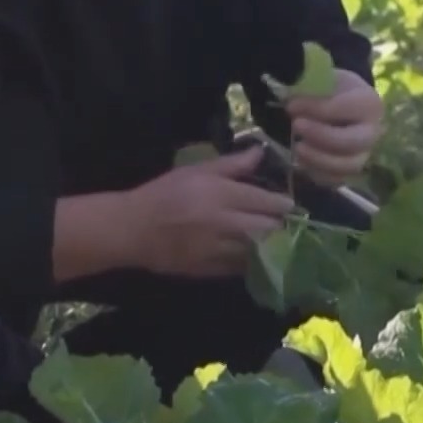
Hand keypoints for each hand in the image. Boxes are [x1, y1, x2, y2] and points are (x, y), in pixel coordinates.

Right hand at [120, 147, 297, 278]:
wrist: (133, 229)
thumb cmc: (164, 194)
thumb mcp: (195, 171)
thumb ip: (231, 164)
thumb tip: (260, 152)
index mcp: (219, 194)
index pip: (264, 201)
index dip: (282, 204)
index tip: (289, 205)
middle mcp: (223, 222)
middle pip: (268, 228)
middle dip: (280, 226)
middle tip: (284, 223)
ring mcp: (218, 249)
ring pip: (259, 251)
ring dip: (269, 245)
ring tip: (274, 240)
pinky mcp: (211, 270)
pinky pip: (242, 268)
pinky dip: (251, 261)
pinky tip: (253, 254)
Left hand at [284, 68, 384, 186]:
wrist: (339, 102)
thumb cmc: (330, 89)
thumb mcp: (322, 79)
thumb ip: (310, 87)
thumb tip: (291, 98)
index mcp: (369, 103)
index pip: (346, 108)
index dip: (317, 108)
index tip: (291, 105)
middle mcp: (373, 131)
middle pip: (351, 142)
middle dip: (320, 136)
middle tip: (295, 125)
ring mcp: (364, 153)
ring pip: (346, 166)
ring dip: (317, 158)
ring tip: (296, 147)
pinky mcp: (350, 170)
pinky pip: (336, 180)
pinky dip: (316, 172)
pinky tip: (300, 160)